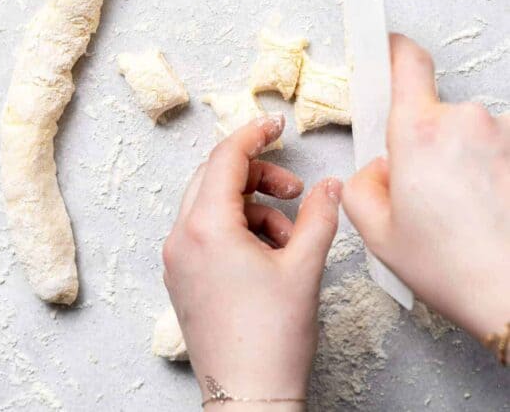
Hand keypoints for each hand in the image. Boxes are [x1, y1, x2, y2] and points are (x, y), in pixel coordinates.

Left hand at [162, 115, 341, 410]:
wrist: (248, 397)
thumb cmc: (272, 337)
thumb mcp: (304, 266)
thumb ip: (320, 215)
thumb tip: (331, 186)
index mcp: (206, 228)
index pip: (225, 158)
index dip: (254, 134)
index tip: (275, 125)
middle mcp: (181, 237)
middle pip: (216, 177)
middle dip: (257, 175)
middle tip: (293, 189)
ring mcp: (177, 257)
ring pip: (212, 204)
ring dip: (252, 207)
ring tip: (286, 235)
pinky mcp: (182, 274)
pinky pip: (207, 230)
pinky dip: (238, 228)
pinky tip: (266, 253)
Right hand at [342, 34, 509, 340]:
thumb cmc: (453, 266)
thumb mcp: (376, 230)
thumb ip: (360, 184)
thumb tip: (380, 167)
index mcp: (420, 132)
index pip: (408, 62)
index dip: (393, 48)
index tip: (386, 45)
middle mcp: (467, 121)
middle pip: (432, 112)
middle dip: (420, 142)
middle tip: (421, 189)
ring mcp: (506, 134)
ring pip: (465, 135)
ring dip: (456, 160)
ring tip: (458, 210)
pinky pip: (494, 150)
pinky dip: (484, 172)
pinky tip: (482, 211)